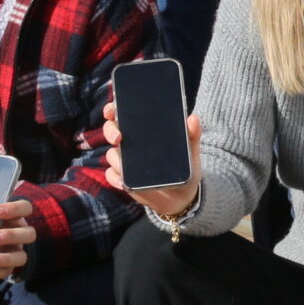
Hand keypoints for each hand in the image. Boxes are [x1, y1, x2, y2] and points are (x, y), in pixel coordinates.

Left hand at [0, 197, 35, 279]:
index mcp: (13, 216)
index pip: (25, 208)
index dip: (15, 209)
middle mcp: (19, 233)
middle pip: (29, 233)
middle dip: (11, 236)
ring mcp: (16, 252)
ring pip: (22, 256)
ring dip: (6, 258)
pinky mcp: (8, 267)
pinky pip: (7, 272)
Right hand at [106, 100, 202, 220]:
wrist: (183, 194)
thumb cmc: (185, 167)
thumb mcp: (191, 149)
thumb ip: (192, 134)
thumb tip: (193, 118)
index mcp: (143, 132)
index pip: (123, 115)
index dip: (112, 110)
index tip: (112, 109)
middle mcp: (131, 144)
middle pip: (111, 131)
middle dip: (110, 131)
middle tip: (119, 137)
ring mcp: (125, 162)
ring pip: (111, 154)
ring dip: (116, 158)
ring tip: (125, 165)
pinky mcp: (124, 180)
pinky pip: (112, 176)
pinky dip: (115, 178)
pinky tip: (122, 181)